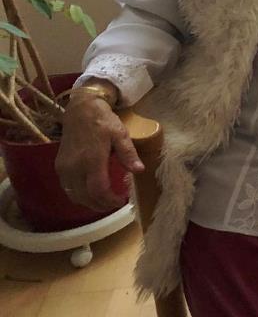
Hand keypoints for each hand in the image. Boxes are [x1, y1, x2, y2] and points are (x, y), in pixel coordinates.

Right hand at [55, 90, 143, 211]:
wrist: (80, 110)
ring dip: (89, 202)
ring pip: (75, 195)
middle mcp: (75, 167)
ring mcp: (65, 168)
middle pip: (86, 197)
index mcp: (92, 159)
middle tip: (114, 204)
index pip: (98, 190)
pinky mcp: (59, 166)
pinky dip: (79, 195)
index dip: (109, 200)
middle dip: (101, 205)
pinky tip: (90, 193)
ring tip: (104, 201)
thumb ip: (128, 153)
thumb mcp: (120, 134)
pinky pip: (68, 188)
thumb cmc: (103, 121)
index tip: (121, 201)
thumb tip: (139, 170)